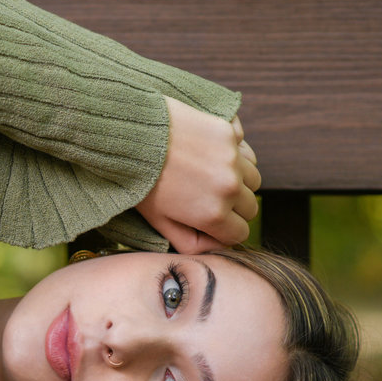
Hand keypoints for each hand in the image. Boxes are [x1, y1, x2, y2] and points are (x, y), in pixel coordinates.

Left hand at [135, 97, 260, 253]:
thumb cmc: (140, 182)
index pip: (241, 232)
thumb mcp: (159, 221)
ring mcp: (232, 157)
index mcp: (212, 214)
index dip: (226, 229)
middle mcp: (228, 187)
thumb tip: (214, 248)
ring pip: (252, 176)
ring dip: (238, 177)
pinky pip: (244, 147)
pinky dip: (234, 149)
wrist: (129, 138)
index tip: (211, 219)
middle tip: (206, 195)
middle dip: (233, 205)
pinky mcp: (229, 131)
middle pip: (250, 206)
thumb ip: (189, 242)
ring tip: (208, 171)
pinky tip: (207, 149)